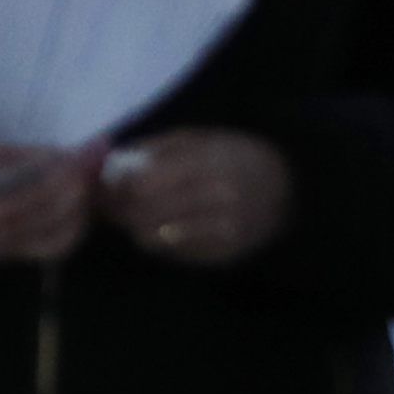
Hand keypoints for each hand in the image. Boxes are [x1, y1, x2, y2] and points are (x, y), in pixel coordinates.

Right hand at [0, 134, 101, 266]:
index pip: (34, 200)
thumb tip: (52, 155)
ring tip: (87, 180)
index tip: (82, 151)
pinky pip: (46, 247)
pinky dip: (67, 226)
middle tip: (95, 159)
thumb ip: (1, 156)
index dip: (63, 176)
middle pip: (52, 224)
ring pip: (57, 245)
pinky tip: (72, 200)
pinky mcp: (0, 255)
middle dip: (80, 190)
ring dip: (79, 213)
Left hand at [99, 129, 291, 267]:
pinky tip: (162, 225)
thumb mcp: (197, 138)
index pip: (142, 184)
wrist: (287, 191)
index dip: (114, 185)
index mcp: (210, 163)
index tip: (105, 181)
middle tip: (110, 201)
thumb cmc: (233, 157)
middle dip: (117, 208)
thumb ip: (153, 149)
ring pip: (150, 237)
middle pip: (141, 213)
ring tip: (135, 212)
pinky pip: (169, 253)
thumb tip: (108, 164)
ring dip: (133, 225)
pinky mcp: (222, 256)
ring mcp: (222, 232)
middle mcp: (218, 200)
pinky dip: (156, 240)